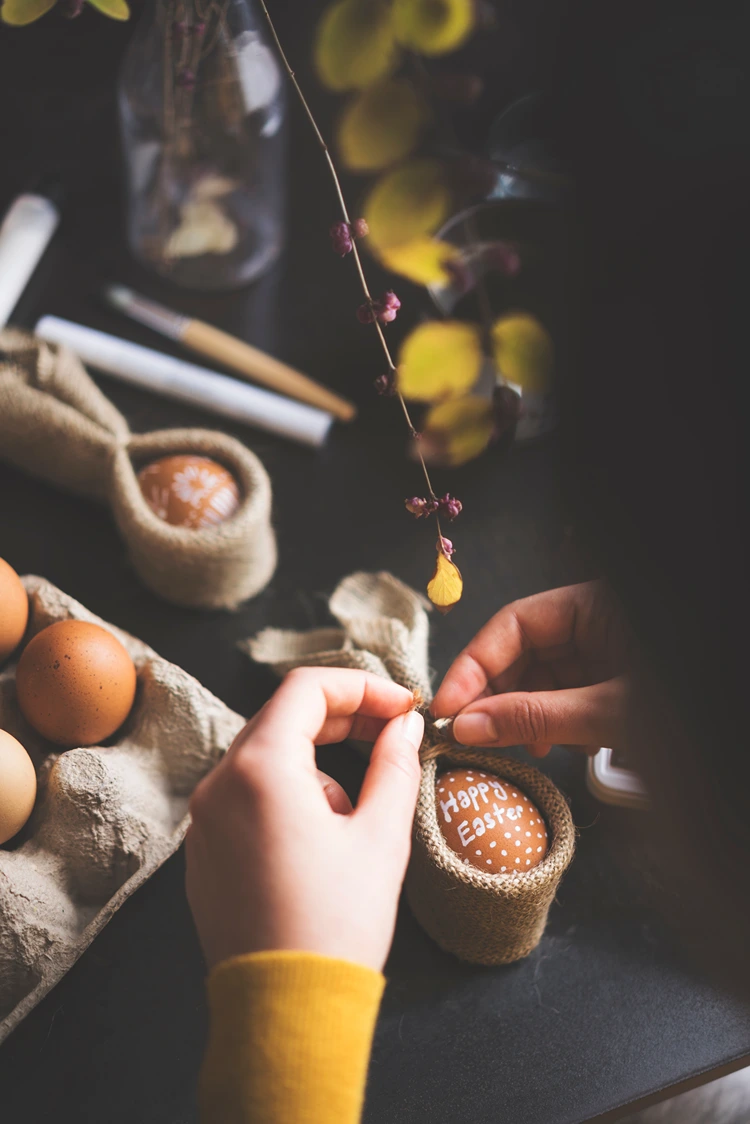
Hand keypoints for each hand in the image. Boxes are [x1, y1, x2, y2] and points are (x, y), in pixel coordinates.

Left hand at [185, 667, 422, 971]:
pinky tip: (321, 837)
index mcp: (260, 769)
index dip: (362, 686)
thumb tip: (405, 725)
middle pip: (284, 716)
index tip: (402, 706)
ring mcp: (204, 818)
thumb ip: (395, 764)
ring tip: (355, 814)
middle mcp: (219, 784)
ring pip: (266, 755)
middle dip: (342, 717)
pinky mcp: (204, 849)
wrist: (285, 1009)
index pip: (308, 688)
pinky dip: (287, 791)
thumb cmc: (336, 925)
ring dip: (316, 760)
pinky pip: (247, 794)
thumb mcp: (381, 836)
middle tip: (392, 734)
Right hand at [431, 581, 630, 755]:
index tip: (448, 707)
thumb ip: (536, 717)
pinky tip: (563, 745)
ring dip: (527, 717)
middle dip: (499, 697)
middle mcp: (595, 623)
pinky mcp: (612, 684)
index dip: (474, 666)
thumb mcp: (607, 713)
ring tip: (531, 747)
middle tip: (473, 734)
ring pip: (541, 679)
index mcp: (595, 605)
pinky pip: (565, 697)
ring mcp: (605, 654)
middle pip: (523, 652)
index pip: (513, 622)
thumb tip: (468, 726)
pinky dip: (555, 724)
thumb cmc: (684, 711)